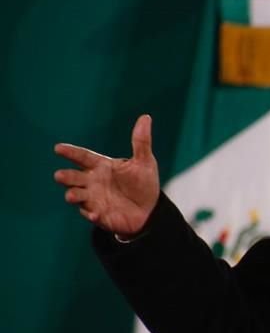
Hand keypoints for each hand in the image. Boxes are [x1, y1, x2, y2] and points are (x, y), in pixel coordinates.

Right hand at [54, 114, 159, 236]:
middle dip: (65, 176)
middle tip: (59, 175)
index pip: (83, 157)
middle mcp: (92, 181)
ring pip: (75, 195)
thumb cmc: (143, 183)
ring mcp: (93, 198)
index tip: (58, 148)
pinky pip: (90, 214)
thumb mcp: (145, 162)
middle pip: (73, 176)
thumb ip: (141, 142)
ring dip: (73, 195)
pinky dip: (90, 214)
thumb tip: (146, 117)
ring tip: (72, 195)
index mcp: (101, 166)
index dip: (71, 152)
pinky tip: (96, 215)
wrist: (149, 210)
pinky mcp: (98, 214)